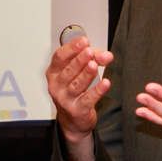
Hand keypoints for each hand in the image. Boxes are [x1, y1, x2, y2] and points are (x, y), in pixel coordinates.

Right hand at [46, 36, 111, 160]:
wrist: (73, 119)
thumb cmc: (75, 91)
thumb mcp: (82, 71)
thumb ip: (95, 59)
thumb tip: (107, 55)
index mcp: (54, 72)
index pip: (59, 57)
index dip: (71, 48)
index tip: (83, 41)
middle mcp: (56, 86)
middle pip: (67, 71)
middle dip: (79, 60)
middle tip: (89, 51)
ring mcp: (64, 99)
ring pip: (76, 84)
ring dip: (86, 74)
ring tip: (94, 64)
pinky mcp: (76, 110)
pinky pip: (87, 99)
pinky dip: (97, 91)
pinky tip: (105, 83)